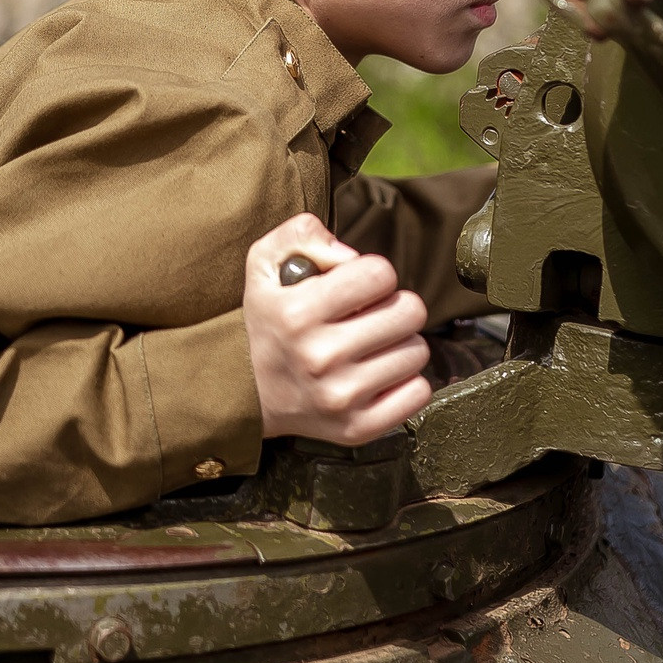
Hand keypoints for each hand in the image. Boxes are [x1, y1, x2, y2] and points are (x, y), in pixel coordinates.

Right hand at [243, 214, 433, 443]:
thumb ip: (301, 234)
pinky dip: (406, 382)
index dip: (372, 274)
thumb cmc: (267, 322)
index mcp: (298, 313)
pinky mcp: (358, 428)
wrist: (244, 393)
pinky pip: (418, 394)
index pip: (380, 273)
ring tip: (370, 347)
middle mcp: (320, 358)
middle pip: (409, 312)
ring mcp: (341, 398)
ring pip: (418, 352)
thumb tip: (349, 255)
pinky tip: (378, 375)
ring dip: (399, 344)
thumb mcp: (264, 264)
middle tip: (370, 316)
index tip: (355, 288)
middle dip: (393, 306)